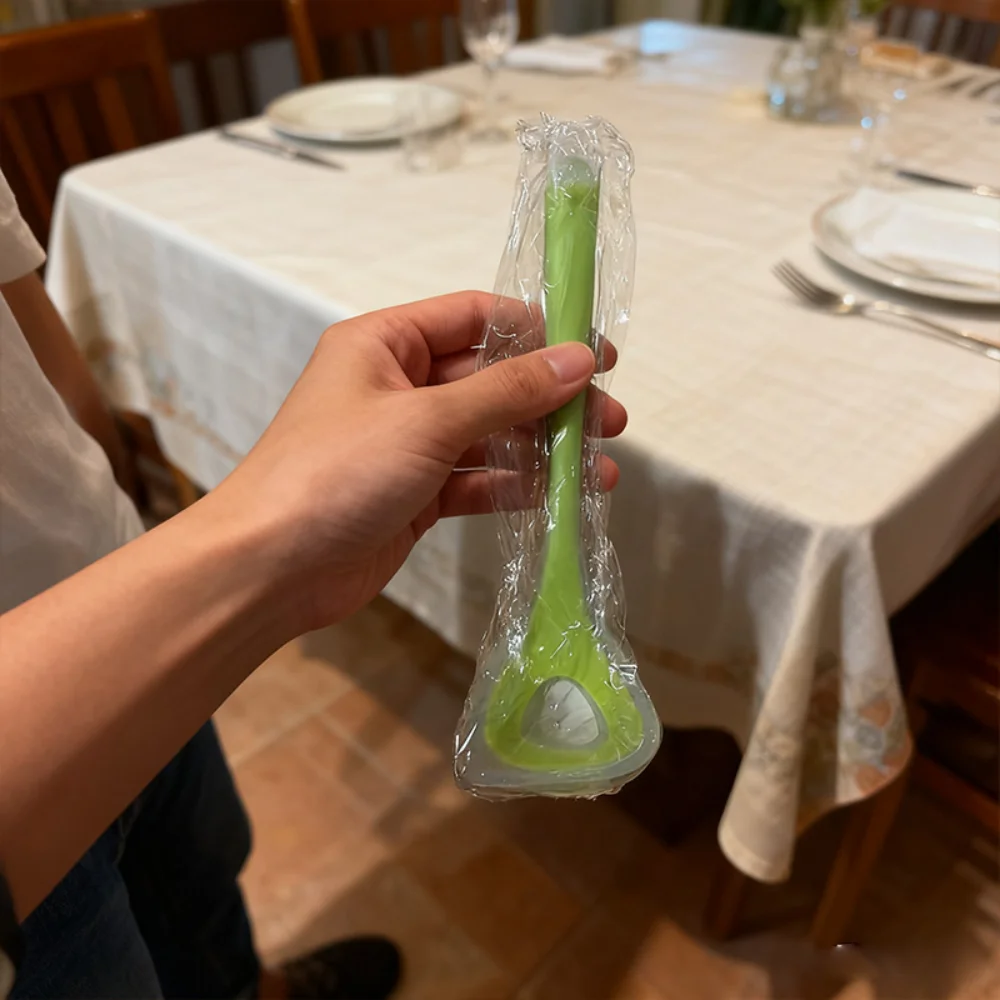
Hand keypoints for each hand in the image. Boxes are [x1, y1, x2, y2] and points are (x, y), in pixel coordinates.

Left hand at [210, 291, 626, 629]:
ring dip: (542, 448)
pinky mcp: (414, 495)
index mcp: (385, 344)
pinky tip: (562, 497)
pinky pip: (475, 480)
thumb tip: (580, 360)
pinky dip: (515, 487)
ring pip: (488, 434)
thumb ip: (507, 391)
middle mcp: (397, 387)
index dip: (537, 331)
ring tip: (602, 467)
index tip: (597, 353)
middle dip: (551, 399)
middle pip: (490, 380)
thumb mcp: (428, 420)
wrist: (270, 568)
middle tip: (611, 420)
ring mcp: (407, 444)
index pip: (474, 318)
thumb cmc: (337, 472)